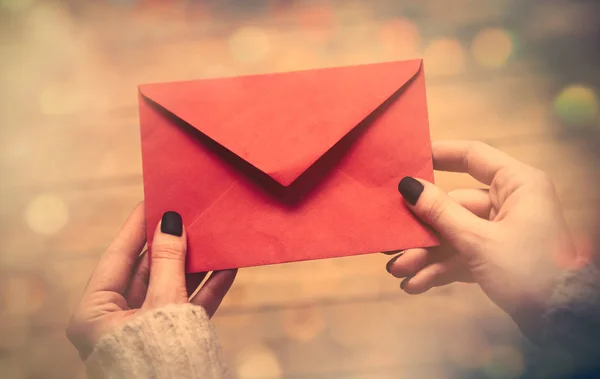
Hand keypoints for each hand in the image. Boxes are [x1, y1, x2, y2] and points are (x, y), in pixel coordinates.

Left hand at [66, 203, 236, 358]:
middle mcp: (117, 319)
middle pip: (147, 270)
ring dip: (194, 264)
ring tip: (210, 236)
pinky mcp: (172, 337)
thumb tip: (170, 222)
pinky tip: (227, 267)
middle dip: (171, 243)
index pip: (117, 257)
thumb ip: (168, 261)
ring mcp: (146, 329)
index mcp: (95, 313)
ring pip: (172, 286)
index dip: (137, 227)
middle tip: (186, 214)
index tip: (152, 200)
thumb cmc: (157, 358)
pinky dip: (208, 288)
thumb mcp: (162, 303)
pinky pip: (190, 306)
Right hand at [386, 141, 581, 338]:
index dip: (439, 154)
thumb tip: (409, 185)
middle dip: (422, 230)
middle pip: (454, 206)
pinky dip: (440, 269)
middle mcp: (510, 203)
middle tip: (391, 241)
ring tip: (398, 271)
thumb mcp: (479, 241)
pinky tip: (415, 284)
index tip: (408, 158)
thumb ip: (441, 212)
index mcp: (517, 185)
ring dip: (426, 254)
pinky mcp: (497, 258)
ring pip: (454, 235)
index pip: (473, 156)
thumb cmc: (527, 270)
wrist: (560, 322)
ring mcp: (503, 232)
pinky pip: (462, 256)